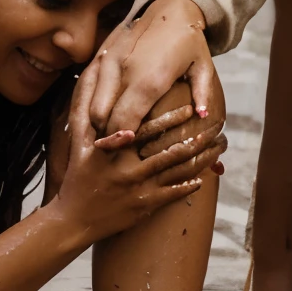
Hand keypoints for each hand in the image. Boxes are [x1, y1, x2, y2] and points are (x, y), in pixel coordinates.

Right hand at [51, 71, 223, 244]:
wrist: (71, 221)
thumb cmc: (76, 177)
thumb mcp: (77, 142)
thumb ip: (84, 108)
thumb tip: (93, 68)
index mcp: (114, 150)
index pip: (148, 130)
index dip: (172, 119)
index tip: (192, 108)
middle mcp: (128, 169)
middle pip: (172, 151)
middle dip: (199, 137)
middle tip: (218, 126)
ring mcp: (138, 189)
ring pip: (178, 172)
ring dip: (203, 159)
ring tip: (220, 147)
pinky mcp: (144, 207)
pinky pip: (173, 195)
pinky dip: (190, 185)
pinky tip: (204, 177)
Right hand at [89, 0, 216, 140]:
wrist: (170, 6)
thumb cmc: (189, 41)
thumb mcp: (202, 67)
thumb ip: (202, 93)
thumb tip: (202, 118)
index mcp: (151, 80)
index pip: (125, 123)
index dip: (120, 141)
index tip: (124, 149)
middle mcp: (125, 71)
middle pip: (102, 117)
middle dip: (105, 135)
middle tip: (114, 146)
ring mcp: (109, 61)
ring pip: (89, 102)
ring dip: (94, 121)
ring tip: (105, 132)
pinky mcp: (101, 54)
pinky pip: (85, 85)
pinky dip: (87, 102)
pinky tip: (97, 112)